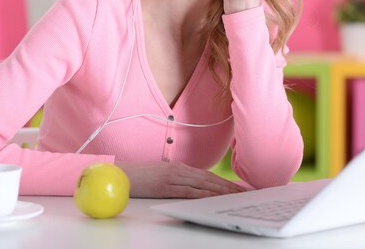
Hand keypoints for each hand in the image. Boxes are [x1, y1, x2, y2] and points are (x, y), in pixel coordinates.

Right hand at [115, 160, 247, 198]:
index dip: (224, 181)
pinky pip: (188, 190)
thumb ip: (178, 179)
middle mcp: (179, 170)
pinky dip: (202, 193)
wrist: (120, 174)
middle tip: (244, 193)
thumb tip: (192, 188)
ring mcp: (173, 177)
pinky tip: (213, 197)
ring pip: (203, 183)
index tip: (237, 187)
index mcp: (180, 167)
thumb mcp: (162, 176)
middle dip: (228, 186)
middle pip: (209, 178)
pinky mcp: (165, 185)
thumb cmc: (140, 177)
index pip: (207, 175)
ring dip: (220, 190)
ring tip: (235, 197)